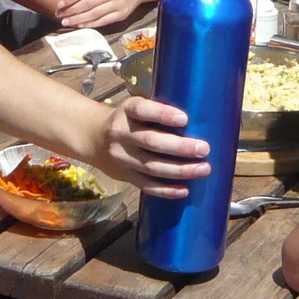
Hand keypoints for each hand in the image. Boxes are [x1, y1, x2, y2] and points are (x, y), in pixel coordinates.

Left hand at [57, 0, 145, 27]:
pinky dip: (92, 24)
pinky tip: (81, 25)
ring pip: (96, 14)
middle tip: (59, 15)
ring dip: (79, 19)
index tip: (60, 5)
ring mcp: (118, 4)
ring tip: (67, 22)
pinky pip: (105, 21)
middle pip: (89, 3)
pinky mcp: (122, 15)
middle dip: (73, 11)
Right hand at [96, 97, 211, 198]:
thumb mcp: (135, 107)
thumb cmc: (128, 120)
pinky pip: (146, 186)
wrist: (93, 138)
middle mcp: (121, 133)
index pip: (142, 110)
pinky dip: (166, 190)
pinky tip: (185, 189)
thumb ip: (158, 112)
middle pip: (151, 142)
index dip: (162, 114)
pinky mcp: (124, 176)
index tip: (185, 119)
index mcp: (126, 110)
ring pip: (151, 166)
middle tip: (204, 149)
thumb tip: (199, 119)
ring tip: (203, 169)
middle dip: (180, 147)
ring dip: (179, 170)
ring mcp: (121, 157)